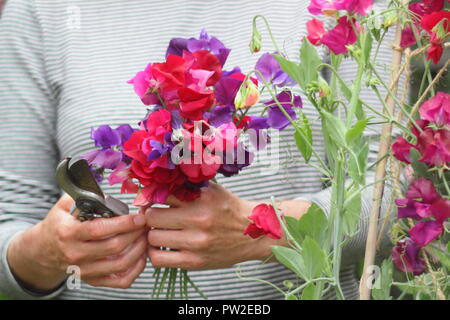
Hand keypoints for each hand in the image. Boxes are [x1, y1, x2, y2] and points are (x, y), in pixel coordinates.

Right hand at [7, 194, 147, 291]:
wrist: (42, 251)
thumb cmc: (58, 224)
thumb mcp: (63, 206)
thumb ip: (83, 196)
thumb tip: (106, 189)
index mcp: (68, 233)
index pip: (98, 229)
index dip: (123, 223)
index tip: (139, 217)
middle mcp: (76, 254)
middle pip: (114, 247)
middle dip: (136, 234)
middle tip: (147, 223)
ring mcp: (84, 270)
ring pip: (120, 264)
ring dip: (139, 250)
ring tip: (146, 236)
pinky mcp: (92, 280)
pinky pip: (120, 281)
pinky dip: (135, 270)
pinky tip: (141, 256)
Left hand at [145, 183, 281, 269]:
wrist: (253, 234)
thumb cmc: (228, 209)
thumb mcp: (211, 190)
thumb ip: (187, 186)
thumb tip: (156, 184)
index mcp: (202, 198)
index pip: (161, 194)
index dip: (152, 197)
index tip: (153, 200)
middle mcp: (199, 219)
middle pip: (152, 216)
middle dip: (150, 216)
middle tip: (155, 216)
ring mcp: (197, 242)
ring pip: (153, 237)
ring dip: (153, 234)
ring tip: (161, 231)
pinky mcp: (195, 261)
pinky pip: (159, 259)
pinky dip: (156, 252)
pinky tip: (164, 246)